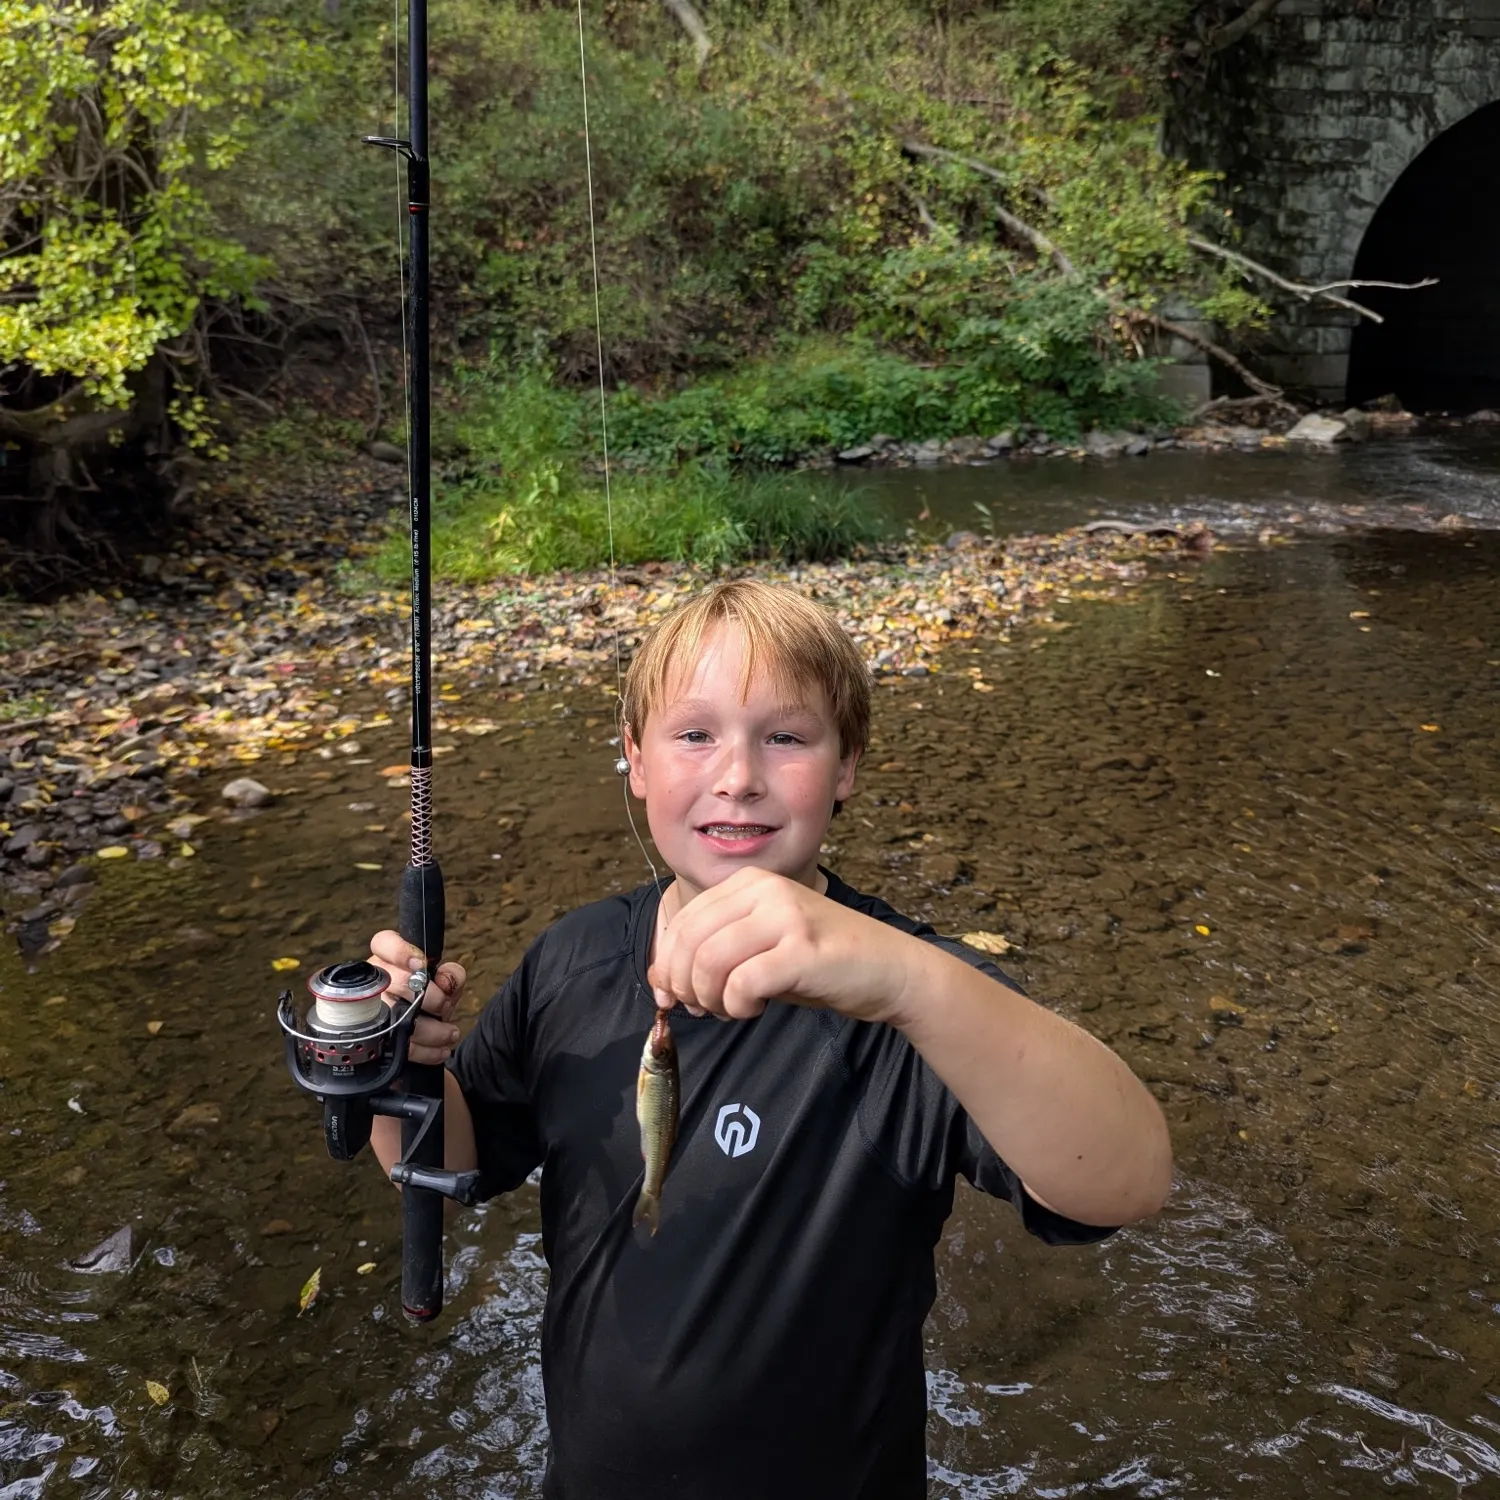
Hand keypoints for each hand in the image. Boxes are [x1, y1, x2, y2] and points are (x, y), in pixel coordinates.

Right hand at [369, 930, 467, 1064]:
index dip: (399, 950)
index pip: (383, 943)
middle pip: (398, 982)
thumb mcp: (446, 983)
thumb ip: (452, 975)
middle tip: (446, 1007)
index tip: (421, 963)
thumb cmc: (429, 1000)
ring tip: (450, 1033)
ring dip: (434, 1030)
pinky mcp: (375, 1041)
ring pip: (399, 1018)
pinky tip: (441, 1050)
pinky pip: (400, 1047)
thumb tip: (444, 980)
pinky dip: (427, 1051)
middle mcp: (374, 983)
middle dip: (432, 997)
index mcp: (388, 961)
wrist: (419, 1035)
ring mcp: (370, 1013)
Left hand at [648, 867, 916, 1024]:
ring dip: (712, 999)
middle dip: (685, 986)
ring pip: (710, 962)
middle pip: (689, 941)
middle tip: (704, 1009)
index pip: (682, 922)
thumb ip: (711, 957)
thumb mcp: (759, 951)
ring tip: (732, 1009)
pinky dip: (738, 1006)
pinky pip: (743, 983)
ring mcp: (786, 915)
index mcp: (749, 882)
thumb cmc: (821, 963)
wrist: (889, 969)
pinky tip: (757, 1008)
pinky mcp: (803, 949)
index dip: (669, 966)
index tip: (678, 998)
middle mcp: (765, 889)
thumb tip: (658, 982)